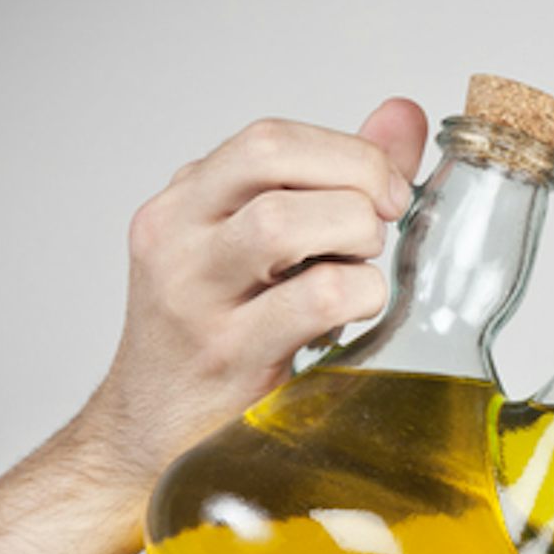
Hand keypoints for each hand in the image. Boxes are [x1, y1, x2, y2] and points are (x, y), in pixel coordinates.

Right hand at [70, 100, 427, 492]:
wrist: (150, 436)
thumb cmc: (219, 336)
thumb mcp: (262, 247)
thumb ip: (334, 179)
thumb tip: (403, 117)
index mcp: (185, 202)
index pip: (268, 138)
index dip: (347, 151)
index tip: (390, 189)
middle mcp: (176, 237)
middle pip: (272, 157)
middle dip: (356, 180)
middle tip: (384, 224)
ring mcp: (194, 296)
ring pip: (281, 221)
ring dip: (353, 235)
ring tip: (363, 269)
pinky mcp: (226, 353)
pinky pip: (312, 298)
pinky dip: (358, 294)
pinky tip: (353, 315)